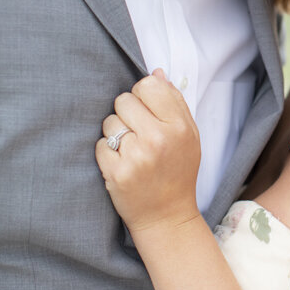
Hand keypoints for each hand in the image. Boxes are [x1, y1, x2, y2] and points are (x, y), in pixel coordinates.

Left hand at [95, 70, 200, 236]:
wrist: (167, 216)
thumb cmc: (178, 172)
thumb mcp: (189, 135)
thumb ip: (175, 102)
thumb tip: (156, 73)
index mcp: (178, 126)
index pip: (148, 85)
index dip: (143, 96)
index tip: (147, 111)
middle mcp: (158, 139)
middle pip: (124, 100)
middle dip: (127, 114)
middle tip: (138, 134)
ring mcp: (136, 156)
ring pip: (109, 122)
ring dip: (116, 134)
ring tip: (131, 150)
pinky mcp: (116, 172)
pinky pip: (100, 144)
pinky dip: (107, 153)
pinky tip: (122, 164)